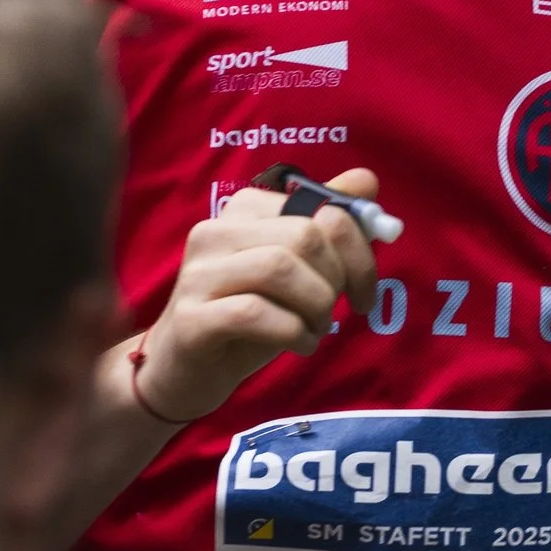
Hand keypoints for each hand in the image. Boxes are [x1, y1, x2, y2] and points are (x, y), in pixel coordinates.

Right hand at [130, 168, 383, 423]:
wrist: (183, 369)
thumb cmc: (247, 315)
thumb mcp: (295, 269)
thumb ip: (327, 225)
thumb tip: (367, 180)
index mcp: (246, 209)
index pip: (322, 208)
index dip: (358, 250)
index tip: (364, 291)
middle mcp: (216, 231)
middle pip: (304, 236)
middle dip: (336, 279)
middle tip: (334, 312)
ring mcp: (198, 273)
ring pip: (279, 268)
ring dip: (315, 305)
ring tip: (316, 329)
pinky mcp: (190, 317)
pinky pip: (253, 313)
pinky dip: (292, 331)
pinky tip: (299, 344)